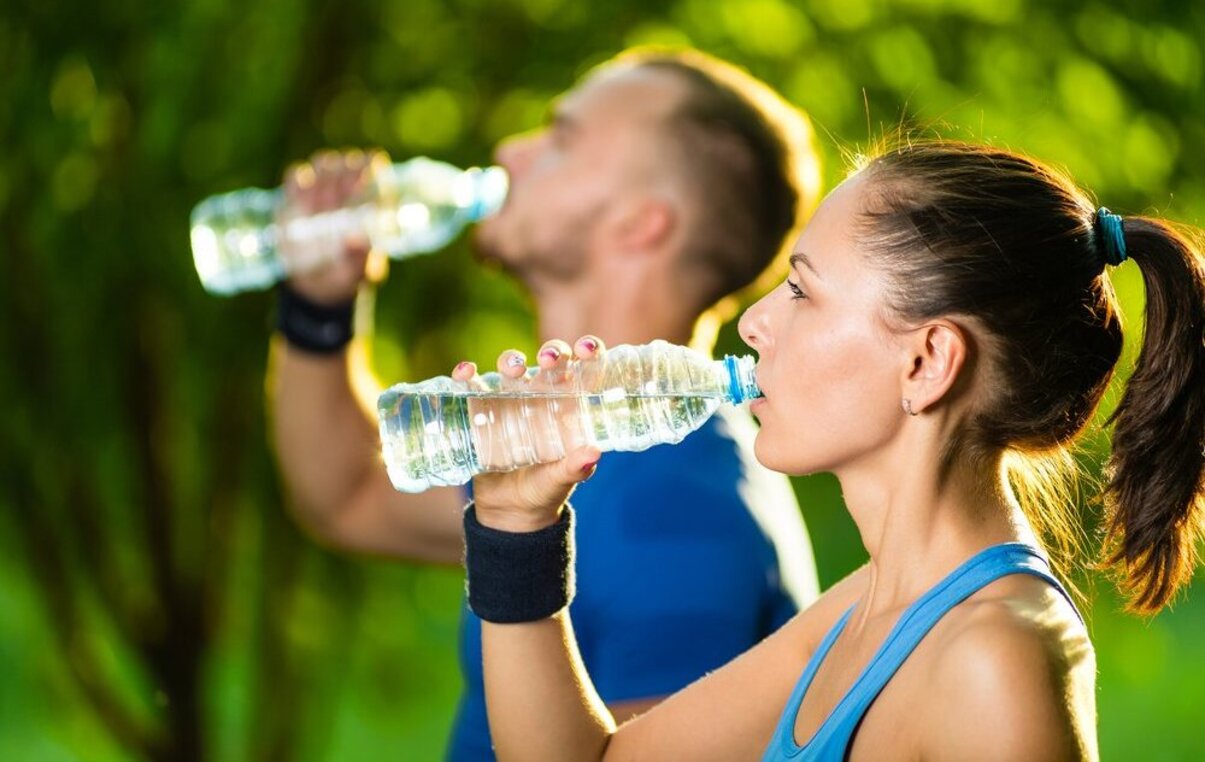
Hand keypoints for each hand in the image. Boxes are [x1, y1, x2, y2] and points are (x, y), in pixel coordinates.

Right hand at [281, 149, 390, 305]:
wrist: (316, 285)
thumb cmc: (347, 276)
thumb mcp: (357, 273)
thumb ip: (359, 259)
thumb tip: (354, 240)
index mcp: (372, 205)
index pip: (375, 171)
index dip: (369, 169)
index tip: (363, 179)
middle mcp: (349, 193)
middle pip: (349, 163)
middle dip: (344, 171)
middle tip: (339, 194)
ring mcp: (322, 193)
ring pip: (324, 163)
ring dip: (322, 173)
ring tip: (320, 202)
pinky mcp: (296, 198)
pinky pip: (296, 175)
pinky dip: (297, 180)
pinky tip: (300, 199)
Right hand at [462, 336, 605, 532]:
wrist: (509, 511)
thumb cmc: (544, 491)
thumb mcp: (560, 480)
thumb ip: (576, 467)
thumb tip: (593, 452)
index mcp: (569, 407)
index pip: (583, 371)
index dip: (588, 352)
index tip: (587, 349)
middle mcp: (542, 397)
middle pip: (548, 361)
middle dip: (551, 352)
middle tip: (548, 360)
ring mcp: (511, 401)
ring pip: (512, 368)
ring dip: (511, 361)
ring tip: (512, 369)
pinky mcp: (481, 410)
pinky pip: (473, 386)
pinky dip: (467, 376)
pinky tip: (465, 372)